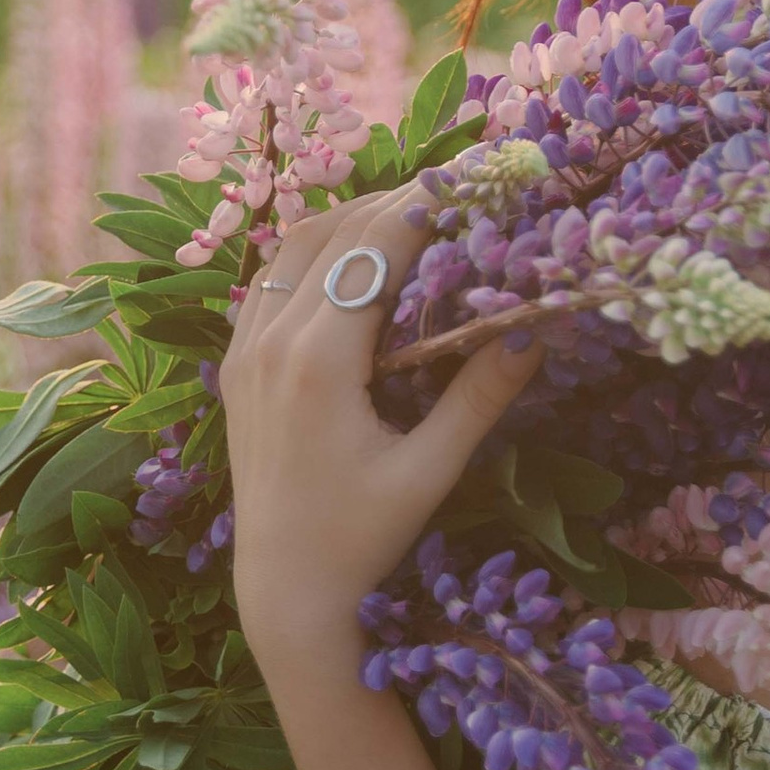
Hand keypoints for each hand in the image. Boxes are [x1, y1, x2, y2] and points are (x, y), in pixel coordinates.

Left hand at [218, 190, 540, 677]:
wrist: (284, 589)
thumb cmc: (362, 537)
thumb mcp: (429, 472)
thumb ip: (477, 399)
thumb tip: (534, 333)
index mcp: (318, 362)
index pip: (373, 251)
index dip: (424, 207)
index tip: (470, 180)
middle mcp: (270, 343)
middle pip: (333, 234)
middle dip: (394, 202)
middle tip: (453, 185)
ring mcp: (244, 351)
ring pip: (292, 248)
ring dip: (350, 218)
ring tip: (409, 210)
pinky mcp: (235, 365)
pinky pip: (270, 281)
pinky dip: (314, 252)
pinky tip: (354, 257)